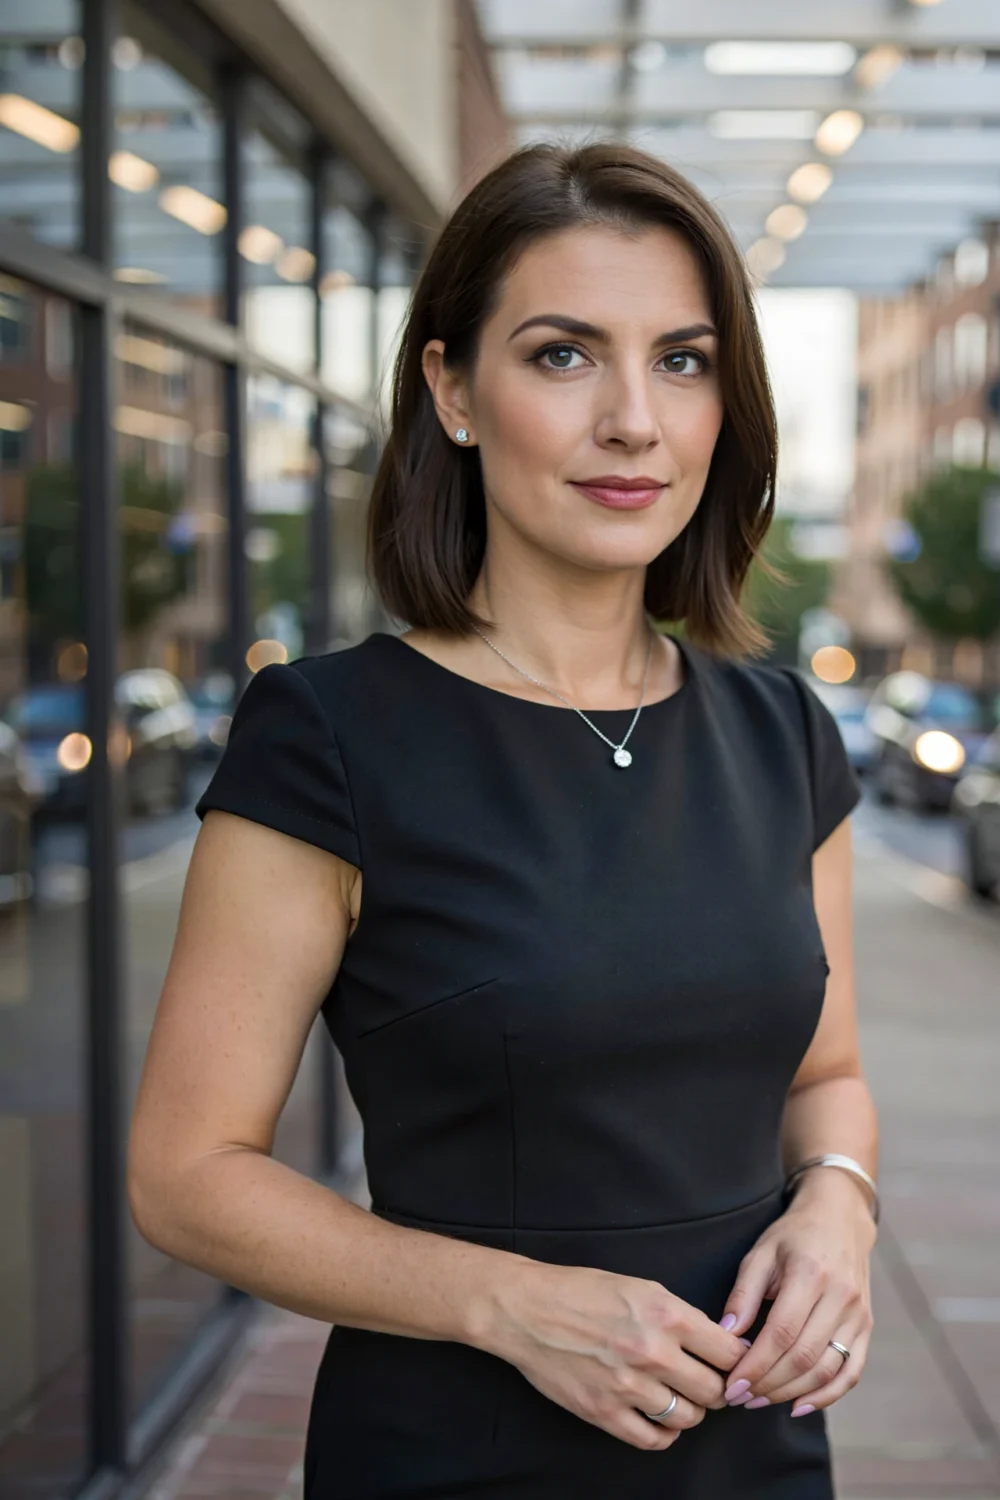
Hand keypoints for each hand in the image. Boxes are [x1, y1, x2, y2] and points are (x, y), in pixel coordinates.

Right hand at [478, 1258, 746, 1450]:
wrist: (528, 1310)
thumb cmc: (582, 1291)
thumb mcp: (640, 1286)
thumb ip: (680, 1315)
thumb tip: (718, 1341)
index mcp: (666, 1314)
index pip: (729, 1352)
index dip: (737, 1360)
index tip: (732, 1364)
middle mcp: (653, 1352)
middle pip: (715, 1391)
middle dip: (717, 1389)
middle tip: (706, 1383)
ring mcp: (629, 1386)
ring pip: (688, 1418)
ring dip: (689, 1410)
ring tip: (677, 1397)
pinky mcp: (605, 1412)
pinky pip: (653, 1440)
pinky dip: (663, 1434)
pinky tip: (657, 1418)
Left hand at [718, 1170, 875, 1416]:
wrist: (840, 1219)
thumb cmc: (793, 1235)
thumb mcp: (760, 1253)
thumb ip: (744, 1294)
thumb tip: (726, 1335)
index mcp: (810, 1274)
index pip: (781, 1333)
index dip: (755, 1365)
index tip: (731, 1384)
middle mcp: (840, 1296)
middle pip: (803, 1357)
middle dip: (768, 1384)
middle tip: (739, 1397)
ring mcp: (858, 1314)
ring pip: (826, 1369)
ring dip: (791, 1393)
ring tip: (760, 1400)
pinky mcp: (866, 1326)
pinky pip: (851, 1371)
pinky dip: (826, 1395)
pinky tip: (799, 1405)